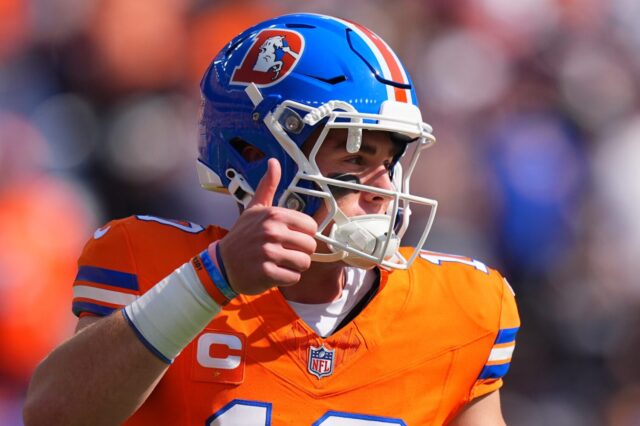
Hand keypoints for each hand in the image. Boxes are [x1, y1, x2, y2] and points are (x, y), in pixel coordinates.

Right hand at [215, 158, 317, 294]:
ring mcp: (268, 253)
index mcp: (274, 215)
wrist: (222, 264)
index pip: (311, 227)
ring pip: (304, 263)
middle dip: (300, 252)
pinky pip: (293, 278)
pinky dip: (286, 279)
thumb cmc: (242, 235)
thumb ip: (268, 186)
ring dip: (294, 266)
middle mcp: (272, 232)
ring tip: (279, 262)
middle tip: (284, 252)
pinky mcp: (266, 273)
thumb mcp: (254, 208)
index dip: (303, 235)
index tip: (290, 237)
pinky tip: (274, 273)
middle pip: (310, 246)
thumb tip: (273, 162)